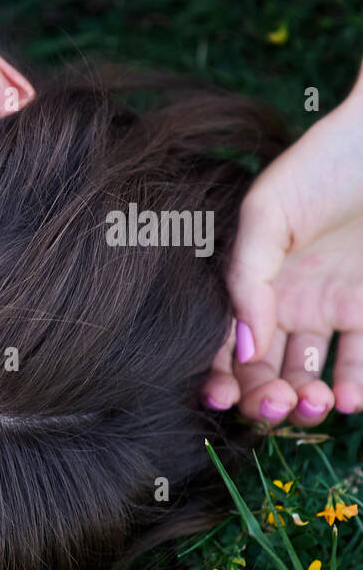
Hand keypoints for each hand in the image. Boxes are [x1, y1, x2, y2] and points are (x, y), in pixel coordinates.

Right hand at [205, 61, 362, 425]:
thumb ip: (246, 280)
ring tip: (314, 403)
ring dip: (307, 402)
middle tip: (276, 404)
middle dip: (265, 399)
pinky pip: (361, 362)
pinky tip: (347, 397)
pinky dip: (353, 389)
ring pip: (310, 376)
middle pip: (265, 372)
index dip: (219, 379)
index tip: (222, 397)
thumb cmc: (322, 165)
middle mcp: (287, 306)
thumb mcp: (265, 214)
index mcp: (250, 285)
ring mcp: (332, 310)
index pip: (224, 346)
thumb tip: (243, 348)